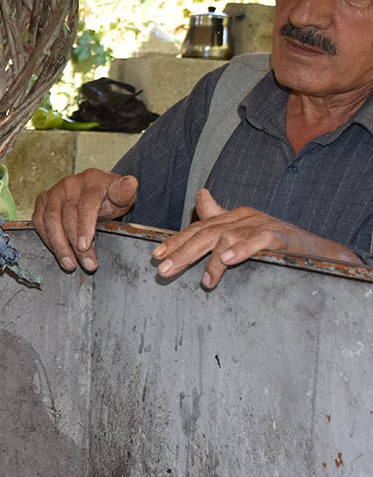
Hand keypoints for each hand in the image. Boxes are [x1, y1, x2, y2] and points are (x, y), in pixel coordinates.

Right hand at [31, 168, 137, 272]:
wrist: (95, 192)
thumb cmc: (109, 197)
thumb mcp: (123, 195)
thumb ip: (125, 192)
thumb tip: (130, 183)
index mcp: (92, 180)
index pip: (86, 204)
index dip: (84, 226)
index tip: (84, 245)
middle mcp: (70, 183)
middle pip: (68, 216)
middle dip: (74, 243)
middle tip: (86, 264)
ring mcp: (54, 192)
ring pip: (50, 220)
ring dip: (58, 245)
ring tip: (69, 264)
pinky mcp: (42, 201)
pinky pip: (39, 222)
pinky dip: (46, 239)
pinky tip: (57, 252)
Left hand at [153, 188, 360, 287]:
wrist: (320, 250)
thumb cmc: (278, 243)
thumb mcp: (244, 229)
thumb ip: (220, 216)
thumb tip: (200, 194)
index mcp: (232, 217)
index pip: (198, 229)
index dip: (175, 241)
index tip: (155, 256)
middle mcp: (243, 217)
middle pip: (206, 233)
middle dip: (182, 252)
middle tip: (163, 270)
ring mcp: (260, 225)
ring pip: (227, 238)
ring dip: (212, 261)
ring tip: (203, 281)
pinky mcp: (279, 236)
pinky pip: (257, 241)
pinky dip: (241, 250)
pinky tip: (227, 260)